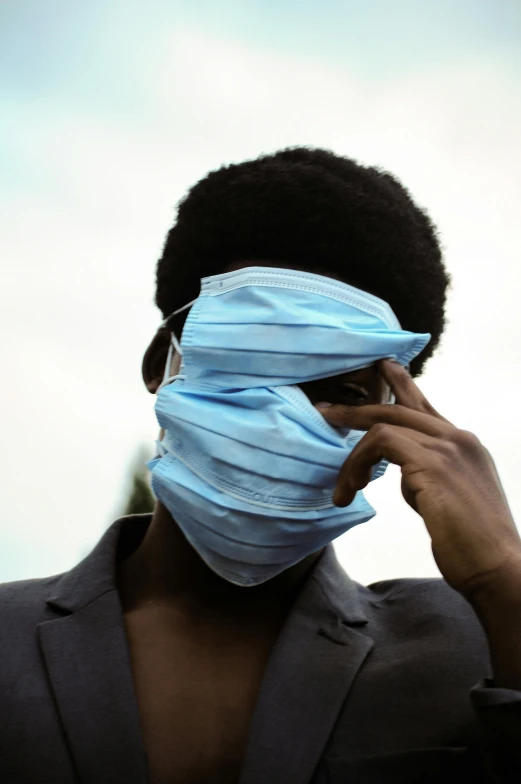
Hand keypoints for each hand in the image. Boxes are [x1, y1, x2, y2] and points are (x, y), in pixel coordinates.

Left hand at [318, 359, 520, 602]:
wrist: (498, 568)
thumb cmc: (472, 545)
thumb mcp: (447, 500)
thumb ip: (427, 477)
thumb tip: (403, 473)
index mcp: (465, 445)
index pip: (425, 406)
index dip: (401, 385)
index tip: (382, 367)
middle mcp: (458, 438)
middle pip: (399, 407)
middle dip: (357, 409)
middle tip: (326, 410)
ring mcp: (448, 447)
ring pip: (383, 425)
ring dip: (353, 456)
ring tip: (341, 487)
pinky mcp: (433, 464)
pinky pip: (381, 442)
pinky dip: (358, 463)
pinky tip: (352, 489)